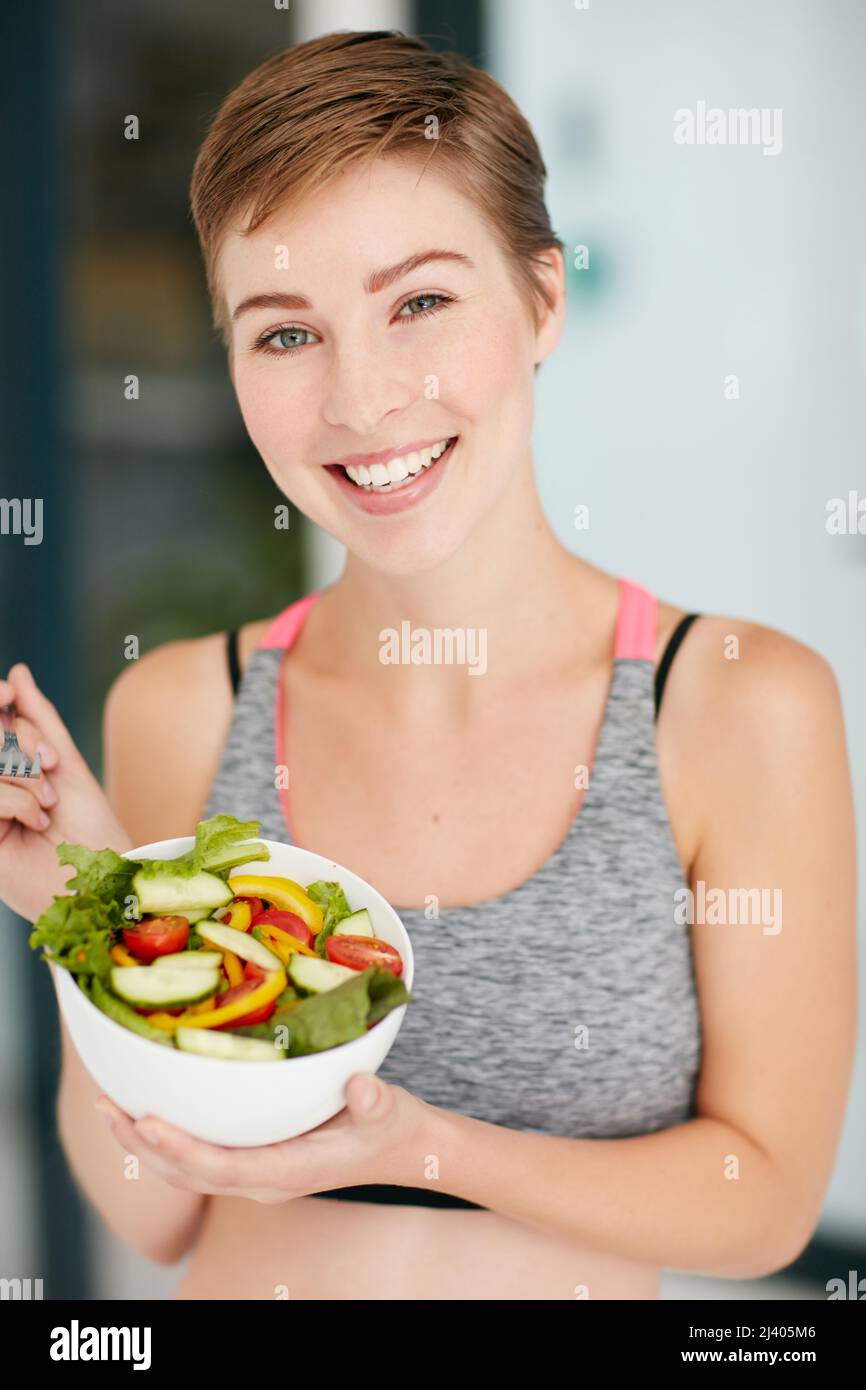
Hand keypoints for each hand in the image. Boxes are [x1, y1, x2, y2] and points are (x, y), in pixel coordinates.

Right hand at [0, 664, 133, 923]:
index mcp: (7, 764)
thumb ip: (38, 719)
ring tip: (46, 805)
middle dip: (21, 743)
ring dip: (23, 779)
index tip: (7, 694)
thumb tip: (18, 670)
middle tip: (49, 766)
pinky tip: (34, 822)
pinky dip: (14, 802)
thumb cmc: (90, 826)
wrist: (99, 877)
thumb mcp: (66, 763)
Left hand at [94, 1074, 432, 1202]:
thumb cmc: (394, 1128)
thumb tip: (362, 1087)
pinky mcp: (251, 1159)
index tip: (147, 1121)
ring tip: (110, 1106)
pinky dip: (165, 1136)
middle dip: (142, 1146)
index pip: (222, 1169)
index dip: (181, 1150)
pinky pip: (197, 1156)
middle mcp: (262, 1180)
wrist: (402, 1148)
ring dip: (144, 1143)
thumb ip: (377, 1101)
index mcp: (289, 1173)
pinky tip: (148, 1105)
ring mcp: (254, 1173)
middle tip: (107, 1106)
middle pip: (187, 1175)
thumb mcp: (391, 1111)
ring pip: (184, 1170)